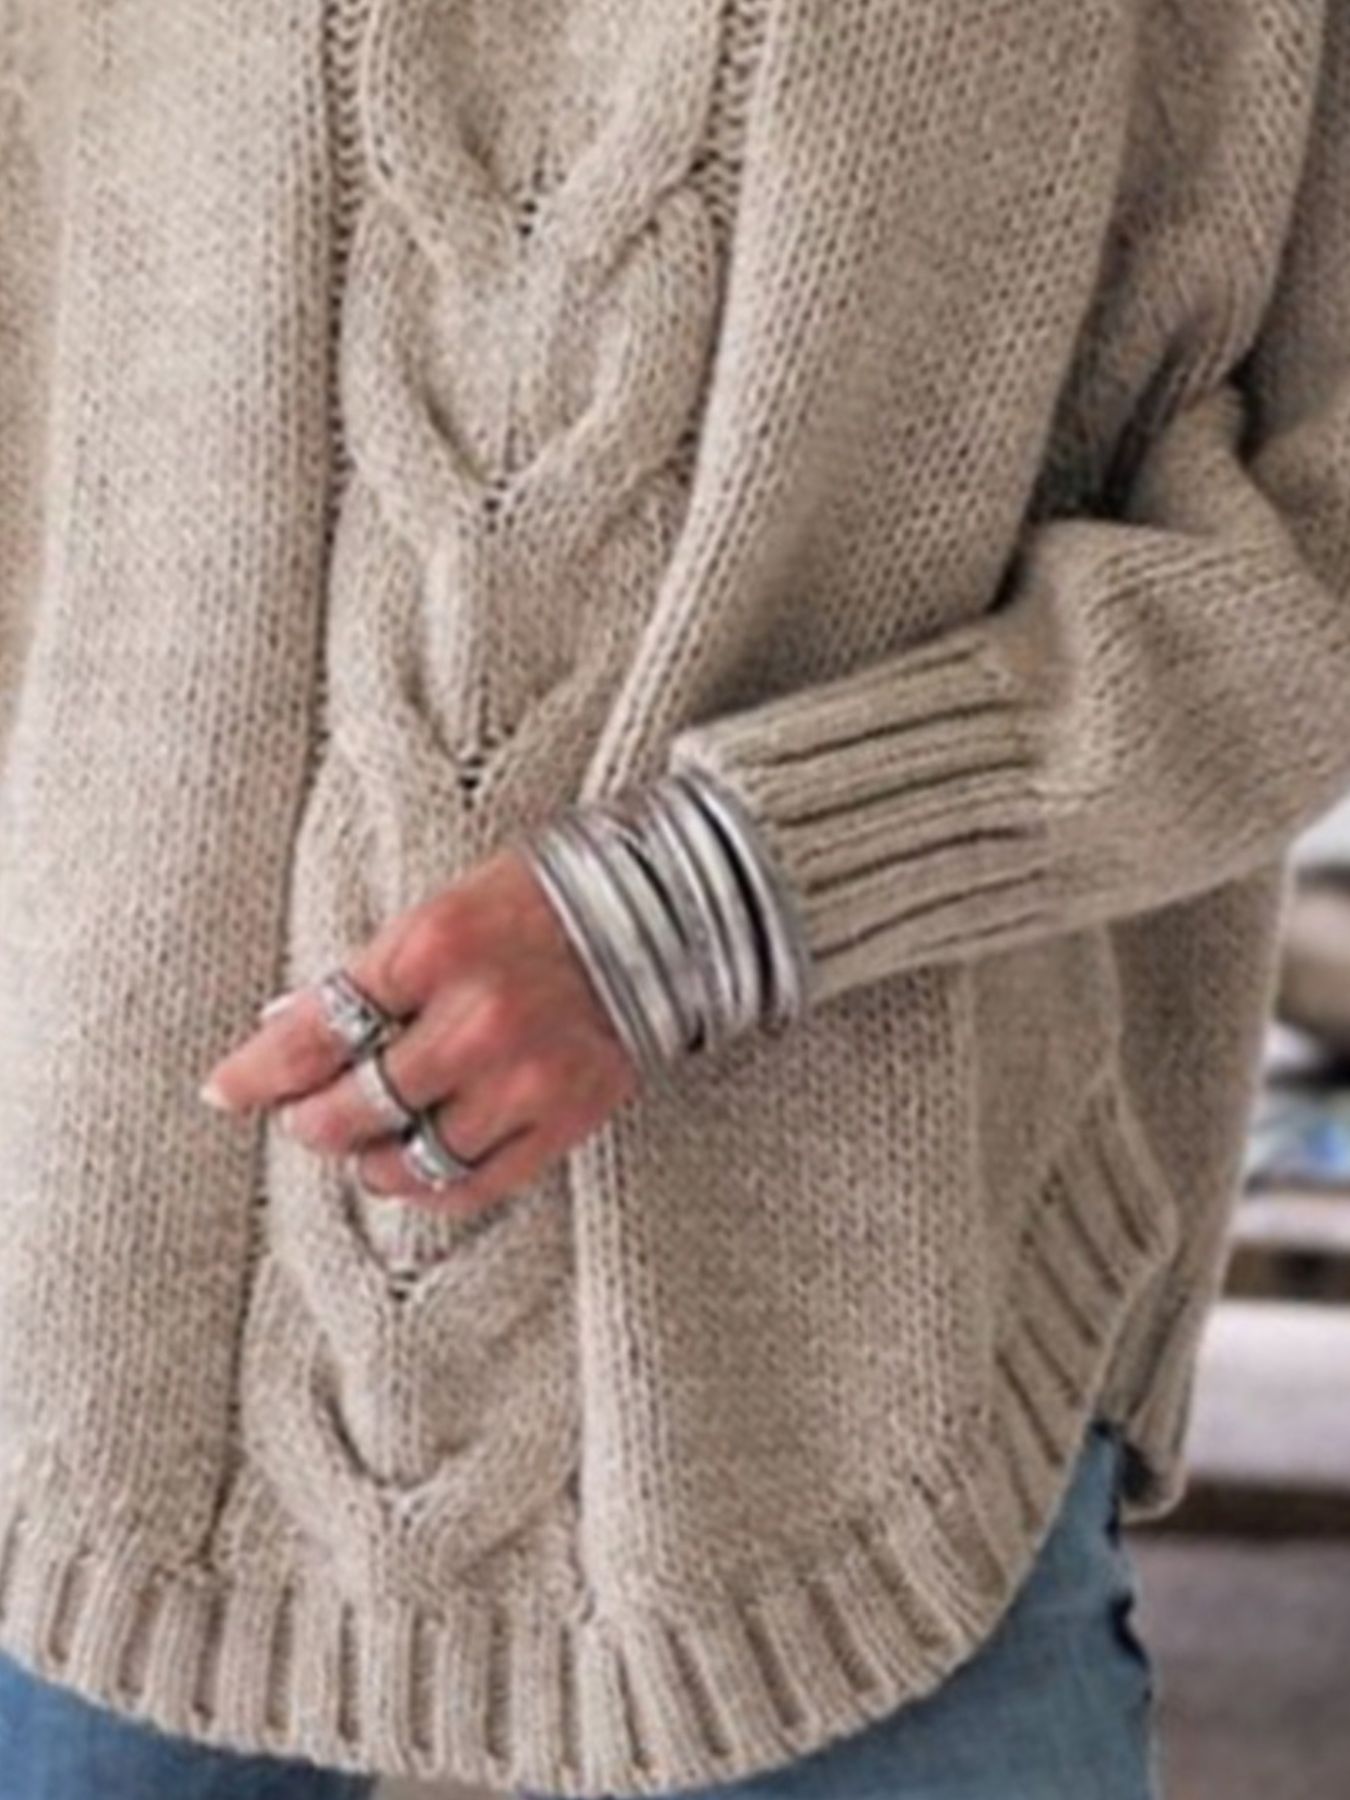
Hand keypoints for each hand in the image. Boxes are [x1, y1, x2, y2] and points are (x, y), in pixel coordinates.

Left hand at [198, 844, 641, 1217]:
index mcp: (434, 945)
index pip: (315, 1029)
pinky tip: (416, 1169)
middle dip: (310, 1122)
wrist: (667, 910)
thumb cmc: (543, 898)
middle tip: (301, 1120)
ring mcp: (524, 1075)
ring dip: (368, 1161)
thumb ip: (375, 969)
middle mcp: (476, 1018)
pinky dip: (430, 1186)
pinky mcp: (566, 1116)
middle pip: (353, 1106)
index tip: (226, 1091)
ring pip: (409, 1157)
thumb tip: (287, 1028)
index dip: (258, 1071)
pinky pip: (473, 1181)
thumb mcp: (445, 905)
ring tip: (362, 1147)